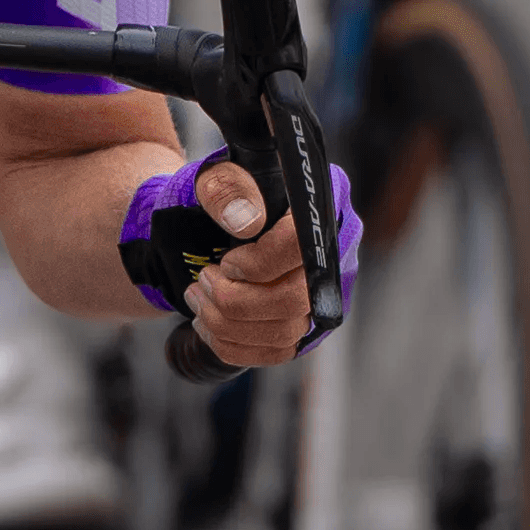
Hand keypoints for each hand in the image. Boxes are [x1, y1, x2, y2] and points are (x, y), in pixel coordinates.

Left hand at [118, 150, 362, 368]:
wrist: (217, 219)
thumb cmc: (224, 194)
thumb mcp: (216, 176)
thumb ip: (227, 188)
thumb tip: (245, 220)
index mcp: (316, 208)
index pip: (301, 247)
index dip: (259, 263)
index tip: (226, 262)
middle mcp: (332, 253)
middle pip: (295, 300)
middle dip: (236, 302)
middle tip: (202, 283)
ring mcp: (322, 293)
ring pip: (285, 333)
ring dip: (229, 325)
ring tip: (197, 301)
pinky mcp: (306, 325)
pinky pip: (278, 352)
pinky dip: (236, 347)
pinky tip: (209, 327)